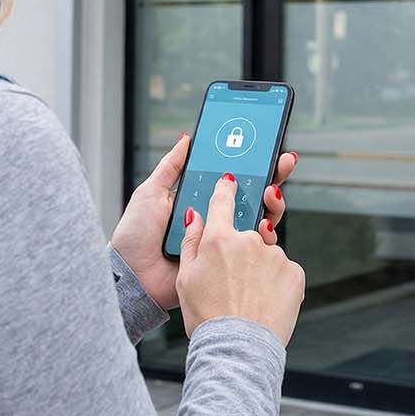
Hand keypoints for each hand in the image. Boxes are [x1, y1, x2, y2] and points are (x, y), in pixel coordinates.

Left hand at [110, 133, 297, 309]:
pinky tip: (264, 221)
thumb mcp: (150, 193)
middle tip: (281, 162)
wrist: (133, 276)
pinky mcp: (227, 261)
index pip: (229, 178)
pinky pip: (252, 247)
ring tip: (270, 192)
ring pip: (258, 219)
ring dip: (271, 202)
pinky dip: (264, 233)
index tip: (265, 146)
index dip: (249, 163)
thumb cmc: (136, 236)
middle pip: (250, 195)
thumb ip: (171, 167)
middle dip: (271, 176)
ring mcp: (223, 240)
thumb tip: (187, 138)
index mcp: (198, 200)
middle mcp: (214, 218)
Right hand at [176, 174, 304, 344]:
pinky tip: (263, 301)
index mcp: (219, 239)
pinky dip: (276, 282)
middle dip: (242, 251)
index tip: (229, 181)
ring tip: (247, 299)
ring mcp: (275, 256)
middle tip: (232, 281)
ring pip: (266, 255)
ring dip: (259, 269)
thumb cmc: (207, 317)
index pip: (222, 201)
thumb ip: (190, 241)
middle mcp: (249, 241)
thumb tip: (194, 216)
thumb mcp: (185, 278)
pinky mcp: (294, 273)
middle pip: (247, 234)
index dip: (225, 189)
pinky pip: (283, 271)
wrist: (237, 349)